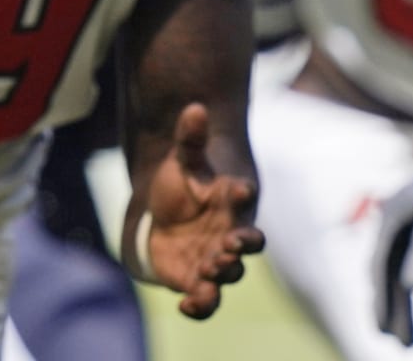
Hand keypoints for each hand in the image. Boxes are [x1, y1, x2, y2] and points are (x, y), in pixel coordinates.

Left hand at [125, 102, 262, 319]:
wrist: (166, 214)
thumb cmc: (182, 184)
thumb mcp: (183, 158)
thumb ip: (190, 137)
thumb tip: (194, 107)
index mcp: (230, 201)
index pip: (242, 197)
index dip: (242, 192)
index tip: (240, 187)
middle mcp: (229, 233)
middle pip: (245, 243)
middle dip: (238, 245)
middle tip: (226, 245)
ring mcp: (215, 258)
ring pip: (228, 272)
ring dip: (221, 273)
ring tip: (209, 269)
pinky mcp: (195, 278)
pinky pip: (205, 298)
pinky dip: (200, 304)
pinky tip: (187, 305)